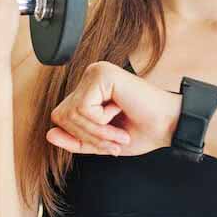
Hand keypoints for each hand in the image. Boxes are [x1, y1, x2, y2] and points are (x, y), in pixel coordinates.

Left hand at [46, 62, 181, 156]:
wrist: (168, 125)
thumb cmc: (141, 131)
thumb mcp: (100, 141)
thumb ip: (75, 139)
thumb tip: (49, 134)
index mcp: (89, 88)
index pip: (61, 116)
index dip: (80, 137)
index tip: (108, 143)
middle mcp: (90, 76)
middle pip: (61, 115)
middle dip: (87, 135)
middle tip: (115, 140)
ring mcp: (95, 72)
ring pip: (71, 113)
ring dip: (97, 131)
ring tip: (119, 131)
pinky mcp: (101, 75)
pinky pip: (82, 108)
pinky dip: (101, 122)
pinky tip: (120, 113)